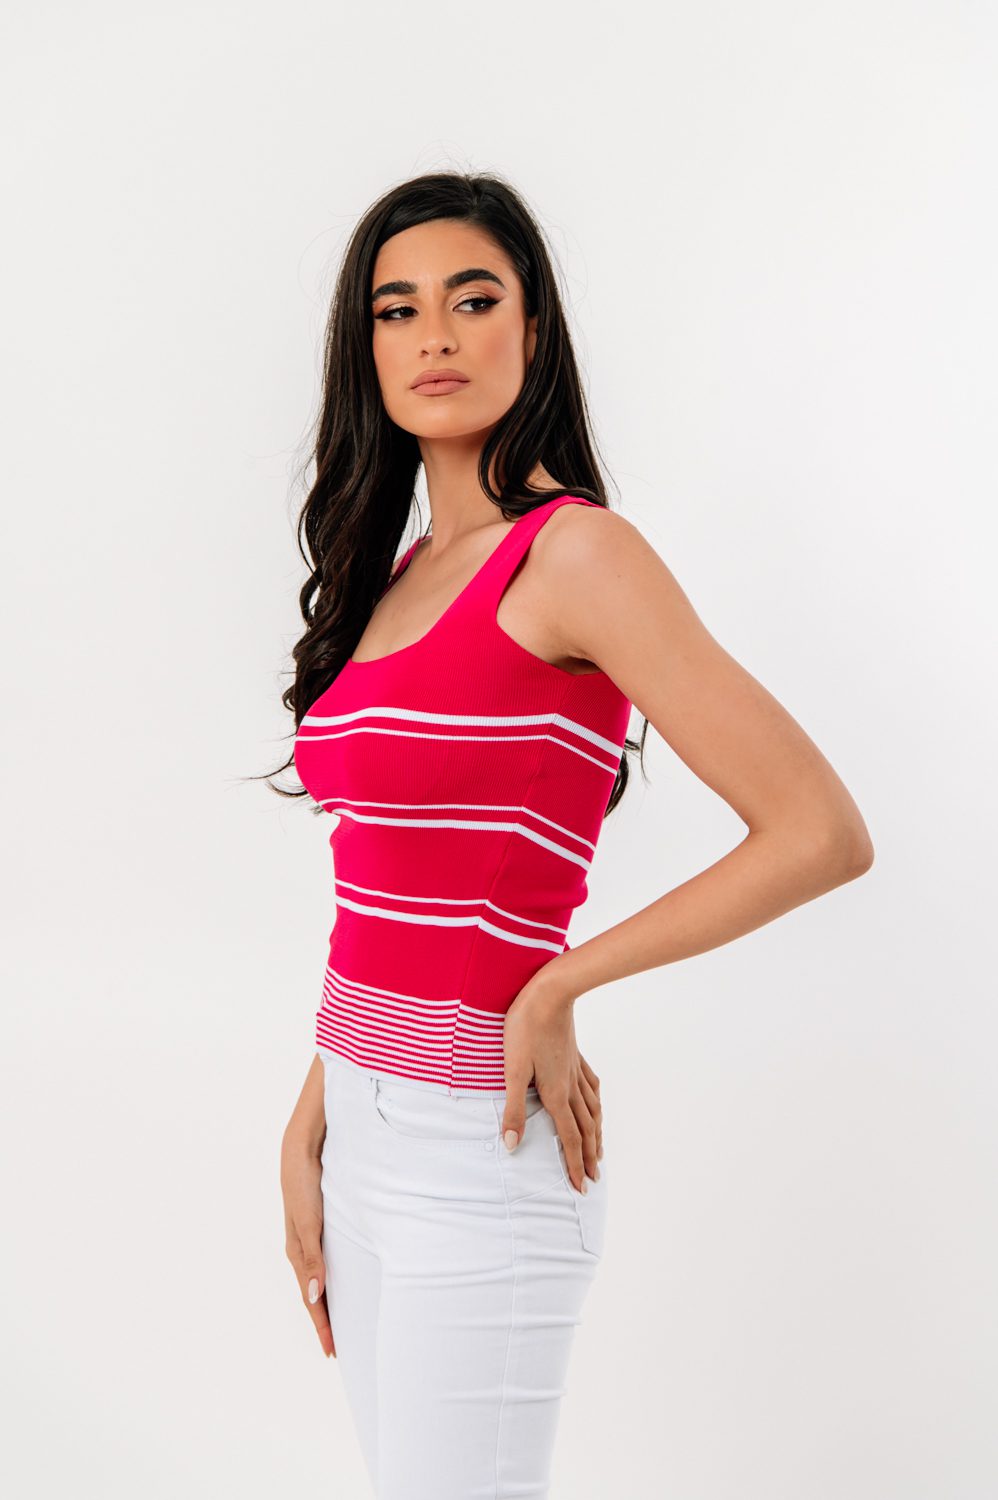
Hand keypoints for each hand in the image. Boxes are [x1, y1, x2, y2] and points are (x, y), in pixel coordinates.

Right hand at [281, 1131, 334, 1357]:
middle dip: (324, 1320)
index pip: (310, 1299)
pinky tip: (341, 1278)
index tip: (331, 1352)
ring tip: (341, 1320)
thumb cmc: (303, 1185)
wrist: (301, 1149)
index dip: (321, 1325)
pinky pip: (326, 1259)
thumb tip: (313, 1297)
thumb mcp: (309, 1223)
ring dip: (328, 1300)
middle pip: (313, 1293)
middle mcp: (302, 1248)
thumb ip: (312, 1259)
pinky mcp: (320, 1223)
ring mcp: (311, 1236)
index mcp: (297, 1253)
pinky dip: (331, 1276)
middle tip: (336, 1346)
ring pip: (319, 1277)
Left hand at [500, 982, 602, 1193]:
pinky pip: (591, 1086)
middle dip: (588, 1156)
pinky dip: (596, 1102)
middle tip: (594, 1178)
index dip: (574, 1164)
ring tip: (599, 1150)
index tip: (581, 1186)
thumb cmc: (525, 1028)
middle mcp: (570, 1086)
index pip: (568, 1138)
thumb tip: (511, 1145)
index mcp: (555, 1094)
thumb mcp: (513, 1070)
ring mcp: (575, 1070)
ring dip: (596, 1134)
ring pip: (592, 1110)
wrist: (549, 994)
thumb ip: (513, 1109)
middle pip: (584, 1129)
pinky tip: (596, 1102)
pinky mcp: (574, 1056)